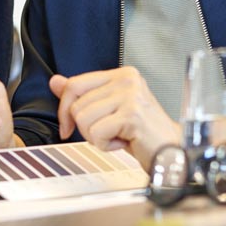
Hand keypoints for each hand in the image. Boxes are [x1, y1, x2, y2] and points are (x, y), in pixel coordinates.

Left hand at [50, 66, 180, 169]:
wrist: (170, 151)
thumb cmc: (141, 132)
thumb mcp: (108, 109)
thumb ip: (83, 94)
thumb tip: (55, 81)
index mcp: (121, 75)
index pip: (75, 84)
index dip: (65, 109)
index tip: (67, 126)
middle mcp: (126, 80)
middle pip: (77, 105)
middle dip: (87, 128)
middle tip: (109, 132)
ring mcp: (130, 96)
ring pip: (84, 120)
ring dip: (97, 137)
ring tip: (118, 136)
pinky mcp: (132, 115)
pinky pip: (97, 134)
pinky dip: (106, 145)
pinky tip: (124, 142)